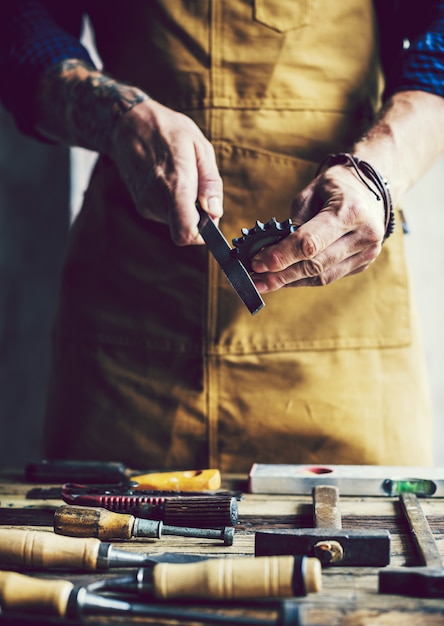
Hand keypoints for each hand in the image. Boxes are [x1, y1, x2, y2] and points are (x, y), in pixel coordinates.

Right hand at [109, 98, 222, 244]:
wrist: (127, 124)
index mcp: (175, 185)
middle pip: (186, 228)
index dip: (204, 233)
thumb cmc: (167, 130)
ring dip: (186, 206)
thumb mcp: (200, 147)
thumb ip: (211, 183)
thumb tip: (216, 211)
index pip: (186, 233)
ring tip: (181, 177)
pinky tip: (169, 179)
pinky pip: (167, 214)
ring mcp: (146, 205)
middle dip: (199, 214)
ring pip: (177, 222)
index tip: (211, 216)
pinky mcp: (142, 206)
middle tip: (197, 185)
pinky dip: (174, 203)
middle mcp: (157, 201)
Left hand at [250, 164, 385, 291]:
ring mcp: (367, 252)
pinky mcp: (363, 263)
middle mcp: (364, 235)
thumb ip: (293, 223)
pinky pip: (329, 277)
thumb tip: (268, 252)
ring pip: (322, 277)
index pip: (310, 243)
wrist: (371, 189)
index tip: (257, 263)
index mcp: (350, 211)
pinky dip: (304, 280)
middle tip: (255, 280)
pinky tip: (285, 279)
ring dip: (290, 282)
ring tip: (264, 283)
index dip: (281, 256)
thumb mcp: (310, 193)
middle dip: (281, 275)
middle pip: (315, 264)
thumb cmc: (335, 187)